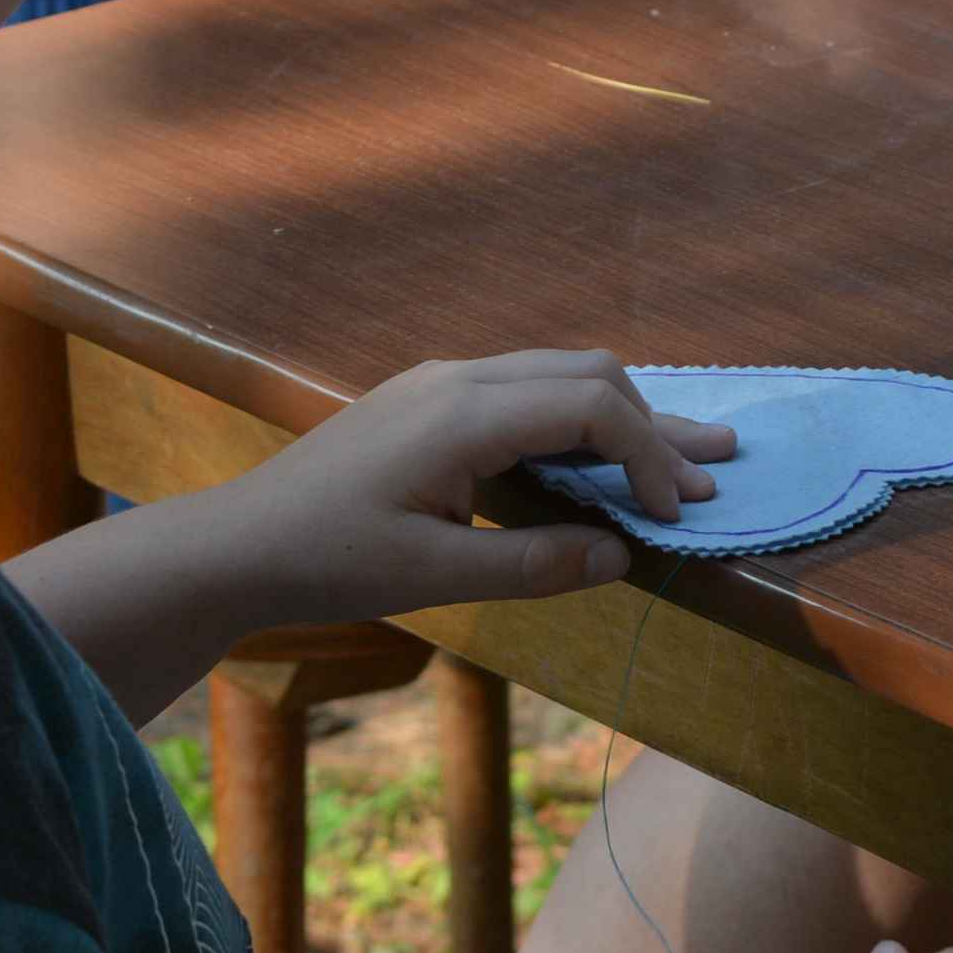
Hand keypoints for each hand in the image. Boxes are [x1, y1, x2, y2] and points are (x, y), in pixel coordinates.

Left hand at [221, 351, 735, 624]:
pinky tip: (602, 460)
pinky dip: (577, 422)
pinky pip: (526, 391)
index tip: (673, 515)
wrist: (240, 542)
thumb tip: (623, 554)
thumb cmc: (328, 562)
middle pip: (587, 374)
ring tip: (686, 457)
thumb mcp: (435, 578)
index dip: (647, 456)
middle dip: (652, 426)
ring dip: (621, 420)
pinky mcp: (430, 401)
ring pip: (558, 375)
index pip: (590, 407)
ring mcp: (442, 383)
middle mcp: (458, 380)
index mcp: (462, 415)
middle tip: (711, 475)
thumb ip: (533, 564)